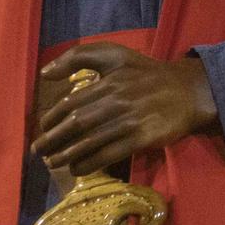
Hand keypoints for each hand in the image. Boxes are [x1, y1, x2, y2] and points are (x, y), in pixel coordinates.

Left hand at [31, 43, 217, 175]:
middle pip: (77, 124)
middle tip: (38, 151)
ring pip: (91, 141)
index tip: (42, 127)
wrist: (186, 91)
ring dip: (67, 155)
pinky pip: (110, 154)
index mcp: (108, 80)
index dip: (52, 117)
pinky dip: (90, 163)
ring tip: (53, 163)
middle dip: (53, 139)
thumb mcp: (115, 55)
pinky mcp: (141, 138)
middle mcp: (116, 101)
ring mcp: (129, 121)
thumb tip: (45, 72)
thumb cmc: (146, 73)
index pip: (72, 102)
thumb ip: (79, 57)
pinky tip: (78, 169)